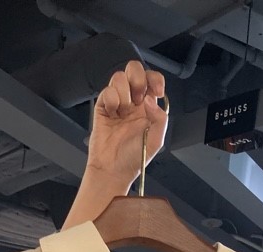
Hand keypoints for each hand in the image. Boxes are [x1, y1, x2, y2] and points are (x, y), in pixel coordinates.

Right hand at [88, 60, 168, 189]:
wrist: (113, 169)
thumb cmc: (133, 158)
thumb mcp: (156, 140)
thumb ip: (160, 117)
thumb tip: (150, 99)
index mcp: (148, 107)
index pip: (152, 80)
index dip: (155, 79)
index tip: (157, 91)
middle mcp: (133, 102)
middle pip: (134, 70)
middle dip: (138, 79)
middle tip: (138, 99)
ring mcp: (117, 103)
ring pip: (119, 77)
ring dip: (124, 93)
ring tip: (124, 111)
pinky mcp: (103, 107)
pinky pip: (107, 91)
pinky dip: (111, 100)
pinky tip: (113, 114)